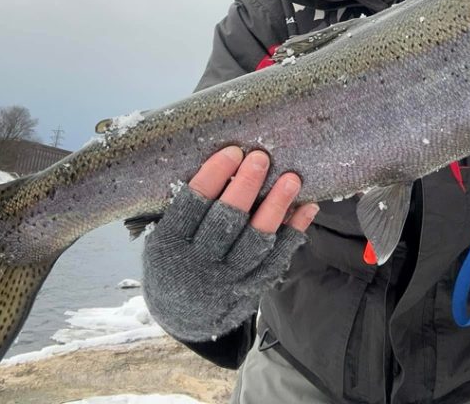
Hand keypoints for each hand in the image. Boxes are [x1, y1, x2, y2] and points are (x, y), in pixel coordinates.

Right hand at [142, 147, 317, 341]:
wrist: (183, 317)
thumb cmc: (174, 262)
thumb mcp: (162, 238)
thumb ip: (185, 210)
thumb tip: (225, 163)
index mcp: (169, 246)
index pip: (191, 205)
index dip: (213, 176)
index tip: (232, 152)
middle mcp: (197, 265)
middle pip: (226, 221)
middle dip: (246, 186)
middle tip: (261, 157)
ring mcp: (227, 280)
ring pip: (256, 241)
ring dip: (276, 207)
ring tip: (291, 179)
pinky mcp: (251, 288)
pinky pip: (277, 258)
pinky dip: (294, 232)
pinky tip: (307, 208)